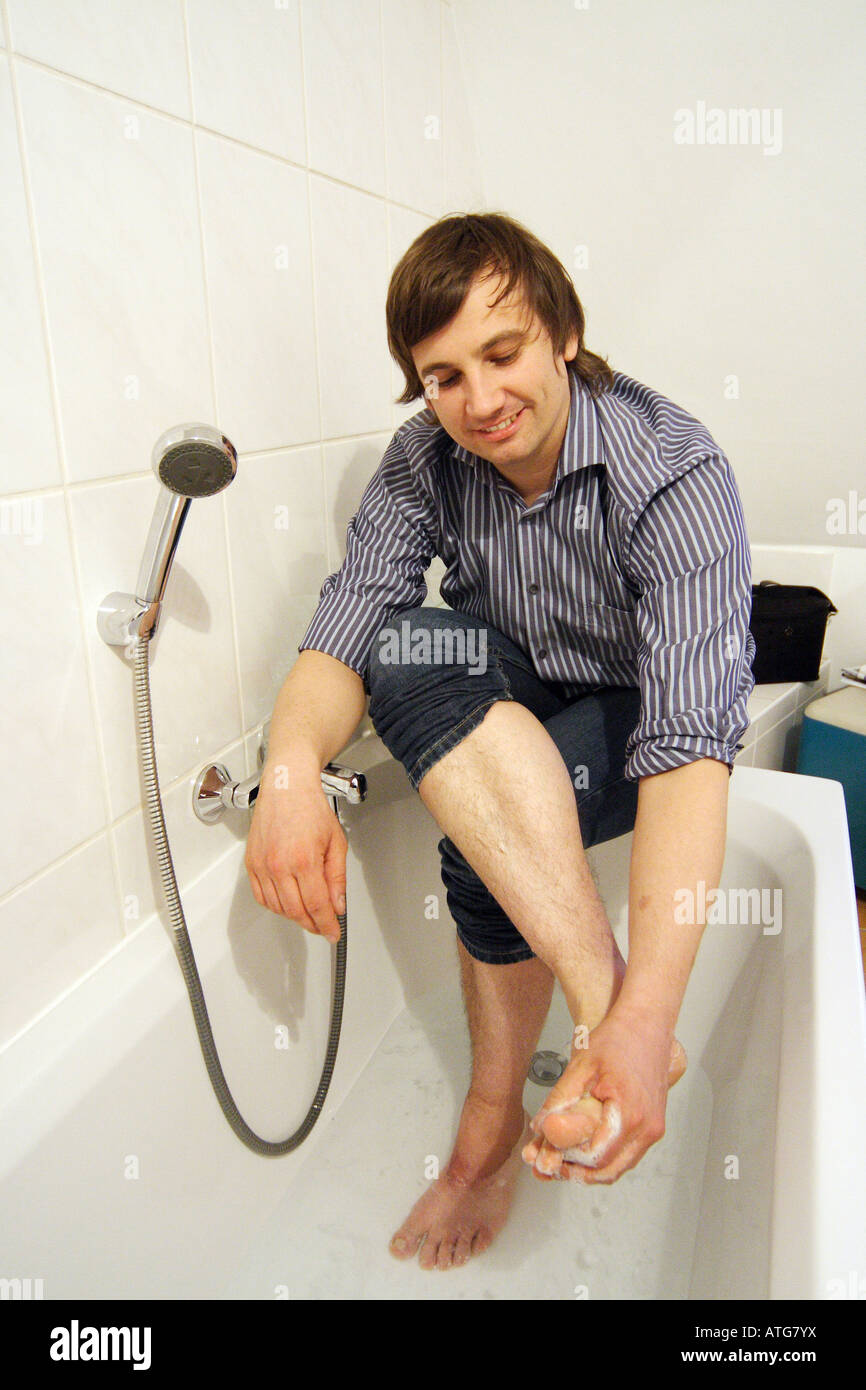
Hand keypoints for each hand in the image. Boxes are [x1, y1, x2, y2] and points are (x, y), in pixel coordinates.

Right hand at [245, 762, 346, 942]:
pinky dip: (275, 906)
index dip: (327, 925)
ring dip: (295, 917)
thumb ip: (337, 878)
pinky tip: (288, 903)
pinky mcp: (251, 863)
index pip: (317, 906)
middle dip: (312, 924)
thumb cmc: (311, 808)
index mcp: (303, 860)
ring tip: (309, 914)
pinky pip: (261, 896)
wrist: (286, 787)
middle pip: (296, 912)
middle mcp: (279, 865)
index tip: (333, 933)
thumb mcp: (336, 842)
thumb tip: (337, 905)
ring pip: (277, 908)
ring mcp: (262, 865)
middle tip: (324, 926)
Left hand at [523, 1006, 675, 1183]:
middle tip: (548, 1165)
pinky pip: (627, 1154)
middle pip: (608, 1171)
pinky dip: (605, 1156)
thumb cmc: (618, 1038)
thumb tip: (541, 1129)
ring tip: (560, 1158)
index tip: (544, 1160)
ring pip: (619, 1166)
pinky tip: (583, 1147)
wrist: (647, 1023)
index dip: (567, 1163)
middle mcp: (648, 1128)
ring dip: (590, 1168)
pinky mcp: (653, 1125)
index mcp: (630, 1114)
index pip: (595, 1157)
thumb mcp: (580, 1067)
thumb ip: (560, 1100)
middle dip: (576, 1173)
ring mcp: (654, 1129)